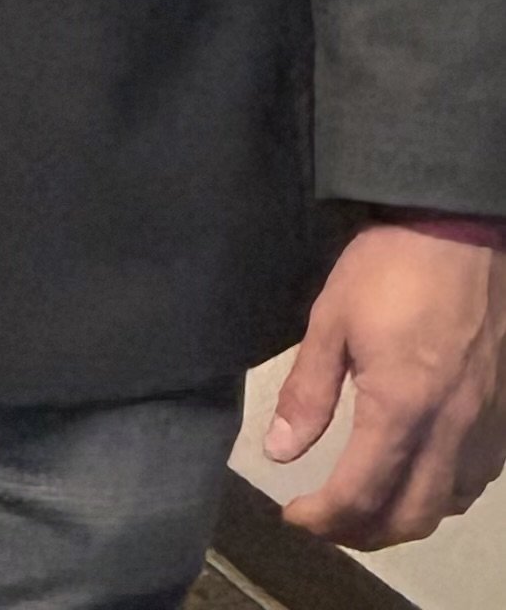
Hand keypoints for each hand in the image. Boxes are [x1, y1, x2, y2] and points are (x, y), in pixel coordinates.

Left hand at [265, 222, 505, 545]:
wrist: (461, 233)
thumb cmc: (389, 268)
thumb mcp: (331, 320)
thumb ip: (306, 392)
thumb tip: (280, 452)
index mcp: (402, 410)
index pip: (360, 494)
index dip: (322, 517)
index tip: (293, 515)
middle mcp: (450, 433)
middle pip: (409, 517)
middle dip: (361, 532)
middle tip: (324, 521)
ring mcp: (484, 429)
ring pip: (448, 507)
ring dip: (403, 520)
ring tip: (365, 508)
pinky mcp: (503, 418)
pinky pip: (475, 482)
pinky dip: (442, 497)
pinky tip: (418, 479)